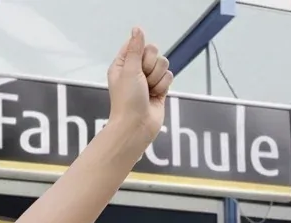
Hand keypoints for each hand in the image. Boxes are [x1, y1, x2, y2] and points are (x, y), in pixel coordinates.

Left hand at [106, 27, 172, 148]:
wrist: (136, 126)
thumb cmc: (127, 100)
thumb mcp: (129, 70)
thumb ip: (135, 49)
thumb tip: (137, 29)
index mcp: (122, 64)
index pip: (137, 44)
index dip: (141, 52)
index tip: (137, 64)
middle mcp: (135, 70)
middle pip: (153, 52)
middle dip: (151, 66)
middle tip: (142, 80)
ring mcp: (148, 79)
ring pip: (163, 64)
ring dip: (157, 77)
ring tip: (148, 90)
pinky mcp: (159, 88)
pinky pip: (169, 76)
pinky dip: (163, 85)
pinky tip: (155, 96)